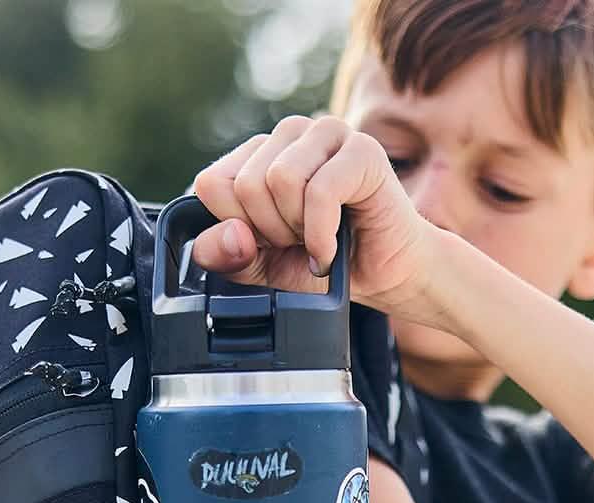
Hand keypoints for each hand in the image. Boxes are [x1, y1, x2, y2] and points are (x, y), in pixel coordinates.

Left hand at [190, 115, 429, 316]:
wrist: (381, 277)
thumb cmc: (322, 266)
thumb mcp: (260, 268)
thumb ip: (225, 255)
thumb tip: (229, 234)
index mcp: (259, 154)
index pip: (212, 182)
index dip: (237, 227)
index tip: (269, 242)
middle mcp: (290, 135)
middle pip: (246, 184)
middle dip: (271, 231)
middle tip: (300, 242)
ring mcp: (327, 134)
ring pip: (280, 179)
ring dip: (298, 229)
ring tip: (318, 239)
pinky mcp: (362, 150)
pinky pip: (319, 191)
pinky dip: (321, 235)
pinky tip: (331, 249)